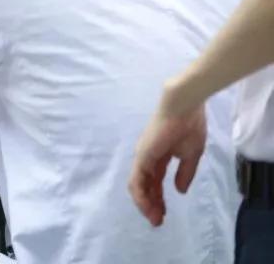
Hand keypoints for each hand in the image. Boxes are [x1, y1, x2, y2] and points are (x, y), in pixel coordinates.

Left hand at [128, 102, 206, 226]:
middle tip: (157, 221)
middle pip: (145, 185)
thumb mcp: (191, 155)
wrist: (185, 108)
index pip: (155, 181)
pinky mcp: (143, 155)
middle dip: (151, 204)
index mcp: (159, 156)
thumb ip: (185, 173)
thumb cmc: (190, 126)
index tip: (164, 213)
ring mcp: (143, 156)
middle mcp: (147, 157)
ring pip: (138, 185)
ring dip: (145, 203)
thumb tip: (180, 191)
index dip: (158, 197)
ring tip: (154, 218)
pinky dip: (141, 194)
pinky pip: (137, 179)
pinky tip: (148, 206)